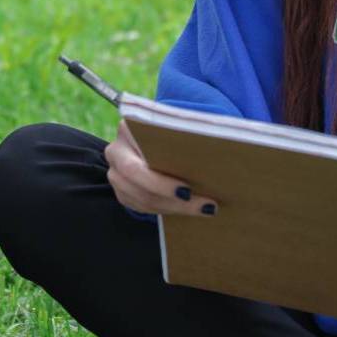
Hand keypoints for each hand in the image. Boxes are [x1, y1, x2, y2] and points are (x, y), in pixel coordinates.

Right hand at [103, 120, 217, 216]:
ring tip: (204, 208)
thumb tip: (220, 145)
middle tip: (205, 205)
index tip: (187, 189)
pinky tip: (188, 210)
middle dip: (170, 197)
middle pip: (136, 179)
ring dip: (174, 208)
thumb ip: (188, 131)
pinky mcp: (122, 191)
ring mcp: (115, 173)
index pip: (138, 153)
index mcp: (128, 128)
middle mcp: (116, 150)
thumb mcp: (179, 126)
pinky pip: (140, 207)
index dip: (160, 177)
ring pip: (140, 198)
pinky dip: (166, 211)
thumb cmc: (174, 133)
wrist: (158, 141)